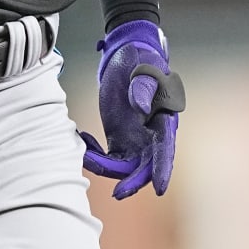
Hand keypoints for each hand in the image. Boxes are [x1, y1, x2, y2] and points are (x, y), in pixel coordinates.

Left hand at [79, 19, 185, 198]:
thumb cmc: (141, 60)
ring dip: (104, 166)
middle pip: (144, 167)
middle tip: (117, 194)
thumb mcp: (143, 70)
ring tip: (84, 148)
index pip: (165, 150)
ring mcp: (134, 139)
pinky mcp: (118, 138)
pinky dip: (94, 155)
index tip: (159, 189)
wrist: (126, 54)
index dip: (162, 170)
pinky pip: (108, 157)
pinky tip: (83, 139)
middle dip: (132, 182)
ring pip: (123, 166)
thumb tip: (142, 108)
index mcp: (163, 121)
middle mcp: (151, 136)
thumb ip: (144, 88)